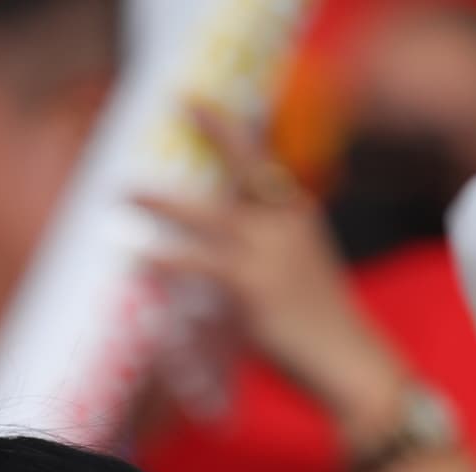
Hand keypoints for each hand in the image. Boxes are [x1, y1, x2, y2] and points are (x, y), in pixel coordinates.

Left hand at [135, 102, 411, 444]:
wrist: (350, 362)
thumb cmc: (321, 328)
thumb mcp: (297, 273)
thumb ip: (265, 252)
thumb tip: (216, 253)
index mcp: (299, 216)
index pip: (266, 162)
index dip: (237, 131)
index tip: (210, 106)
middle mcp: (287, 224)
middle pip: (244, 166)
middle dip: (213, 131)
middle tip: (180, 105)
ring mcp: (271, 254)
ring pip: (208, 214)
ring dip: (163, 201)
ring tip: (126, 192)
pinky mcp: (254, 288)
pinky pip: (201, 264)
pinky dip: (168, 256)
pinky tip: (141, 254)